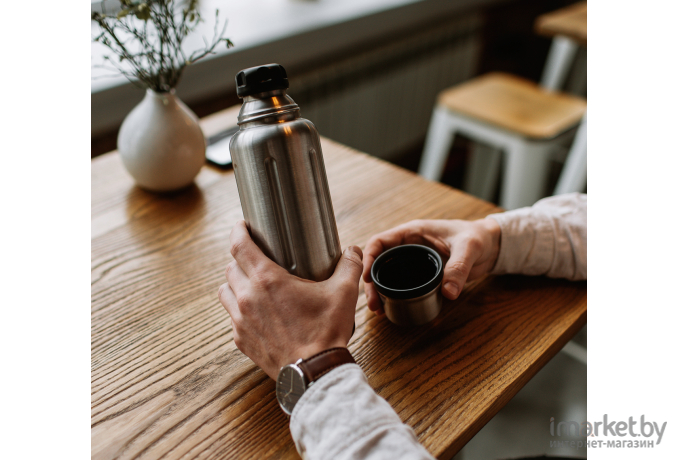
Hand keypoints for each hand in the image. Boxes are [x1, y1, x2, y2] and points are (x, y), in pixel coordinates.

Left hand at [218, 221, 362, 378]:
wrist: (314, 372)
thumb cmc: (325, 332)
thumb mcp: (343, 293)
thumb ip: (349, 265)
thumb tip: (352, 250)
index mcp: (267, 280)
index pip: (239, 246)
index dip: (238, 231)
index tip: (241, 226)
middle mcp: (247, 298)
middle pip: (231, 267)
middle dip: (240, 258)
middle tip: (256, 256)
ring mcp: (240, 321)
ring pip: (225, 291)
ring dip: (235, 283)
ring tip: (251, 283)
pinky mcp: (241, 340)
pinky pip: (232, 317)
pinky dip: (239, 310)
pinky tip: (256, 311)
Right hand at [362, 218, 500, 314]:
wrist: (491, 245)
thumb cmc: (478, 237)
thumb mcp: (469, 248)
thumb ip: (458, 268)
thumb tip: (448, 293)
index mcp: (412, 232)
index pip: (380, 242)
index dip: (368, 258)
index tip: (366, 277)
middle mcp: (408, 246)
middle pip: (379, 262)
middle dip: (371, 282)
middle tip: (373, 303)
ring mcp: (414, 261)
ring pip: (387, 275)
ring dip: (379, 291)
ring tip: (378, 310)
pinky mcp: (421, 274)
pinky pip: (401, 284)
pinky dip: (392, 295)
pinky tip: (390, 309)